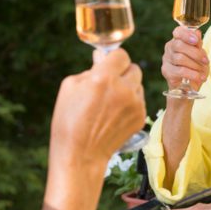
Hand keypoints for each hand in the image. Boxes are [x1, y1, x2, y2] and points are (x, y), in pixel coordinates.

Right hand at [50, 48, 145, 171]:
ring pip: (138, 85)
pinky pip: (139, 101)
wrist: (81, 154)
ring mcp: (135, 104)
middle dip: (123, 72)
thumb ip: (89, 69)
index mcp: (104, 77)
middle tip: (109, 83)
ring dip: (127, 88)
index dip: (113, 59)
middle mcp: (124, 89)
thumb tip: (102, 57)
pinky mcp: (140, 117)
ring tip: (109, 103)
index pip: (122, 55)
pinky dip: (130, 103)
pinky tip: (114, 115)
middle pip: (135, 68)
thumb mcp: (70, 87)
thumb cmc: (69, 120)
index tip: (107, 65)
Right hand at [161, 26, 208, 94]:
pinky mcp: (166, 71)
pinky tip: (200, 77)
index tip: (196, 40)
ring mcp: (166, 59)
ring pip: (180, 58)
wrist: (189, 85)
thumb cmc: (195, 65)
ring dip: (195, 65)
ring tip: (203, 72)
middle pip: (179, 45)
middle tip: (206, 61)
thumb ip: (198, 44)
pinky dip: (192, 74)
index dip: (186, 34)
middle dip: (195, 53)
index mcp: (177, 39)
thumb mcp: (200, 54)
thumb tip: (197, 33)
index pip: (178, 32)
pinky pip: (180, 71)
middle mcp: (169, 47)